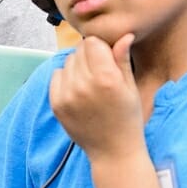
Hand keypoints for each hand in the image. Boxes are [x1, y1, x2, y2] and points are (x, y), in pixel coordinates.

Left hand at [48, 34, 144, 160]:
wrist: (113, 152)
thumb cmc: (127, 118)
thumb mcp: (130, 87)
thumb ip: (122, 60)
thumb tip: (124, 35)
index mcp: (106, 79)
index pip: (92, 42)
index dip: (101, 47)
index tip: (107, 59)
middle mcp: (83, 85)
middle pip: (79, 50)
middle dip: (89, 56)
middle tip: (100, 74)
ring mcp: (67, 95)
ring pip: (67, 62)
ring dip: (77, 67)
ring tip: (90, 85)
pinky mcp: (56, 104)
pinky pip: (56, 75)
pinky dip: (66, 79)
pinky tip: (79, 92)